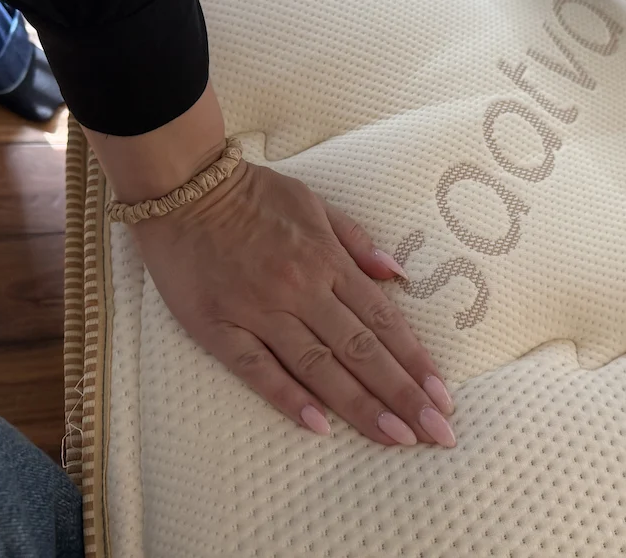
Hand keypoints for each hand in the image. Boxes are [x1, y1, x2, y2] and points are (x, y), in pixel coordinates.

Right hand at [127, 156, 456, 446]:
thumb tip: (397, 274)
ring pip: (318, 365)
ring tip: (396, 438)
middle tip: (437, 432)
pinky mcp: (218, 327)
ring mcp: (259, 310)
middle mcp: (301, 289)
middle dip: (403, 394)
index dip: (416, 361)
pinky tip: (318, 426)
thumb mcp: (315, 203)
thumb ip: (357, 240)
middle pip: (361, 350)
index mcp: (328, 260)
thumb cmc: (253, 194)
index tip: (443, 395)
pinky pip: (256, 368)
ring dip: (360, 405)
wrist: (182, 187)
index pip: (383, 320)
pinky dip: (287, 397)